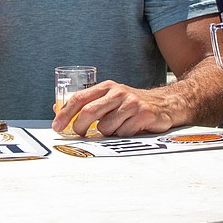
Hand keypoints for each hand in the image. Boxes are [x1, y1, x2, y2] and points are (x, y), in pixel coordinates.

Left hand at [52, 81, 176, 137]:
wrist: (166, 104)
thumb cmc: (132, 104)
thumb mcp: (109, 99)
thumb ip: (86, 104)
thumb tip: (57, 109)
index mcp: (106, 87)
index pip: (79, 98)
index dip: (65, 114)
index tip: (57, 127)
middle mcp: (118, 92)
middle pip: (89, 112)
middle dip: (80, 127)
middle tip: (81, 134)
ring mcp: (131, 103)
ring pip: (106, 127)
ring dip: (108, 134)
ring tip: (118, 128)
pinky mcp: (143, 114)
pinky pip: (123, 133)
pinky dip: (123, 136)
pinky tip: (131, 129)